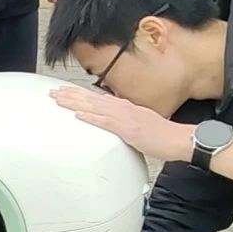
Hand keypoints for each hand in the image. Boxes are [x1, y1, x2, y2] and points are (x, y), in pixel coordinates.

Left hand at [52, 85, 193, 161]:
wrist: (179, 140)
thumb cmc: (163, 136)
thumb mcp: (141, 125)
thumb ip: (126, 122)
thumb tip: (114, 122)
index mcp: (126, 108)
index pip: (99, 98)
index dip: (80, 94)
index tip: (66, 91)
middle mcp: (124, 109)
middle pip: (92, 99)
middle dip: (72, 94)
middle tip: (53, 91)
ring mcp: (125, 118)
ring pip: (95, 107)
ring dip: (75, 102)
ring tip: (59, 99)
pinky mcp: (128, 129)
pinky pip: (106, 122)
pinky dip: (91, 117)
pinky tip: (78, 114)